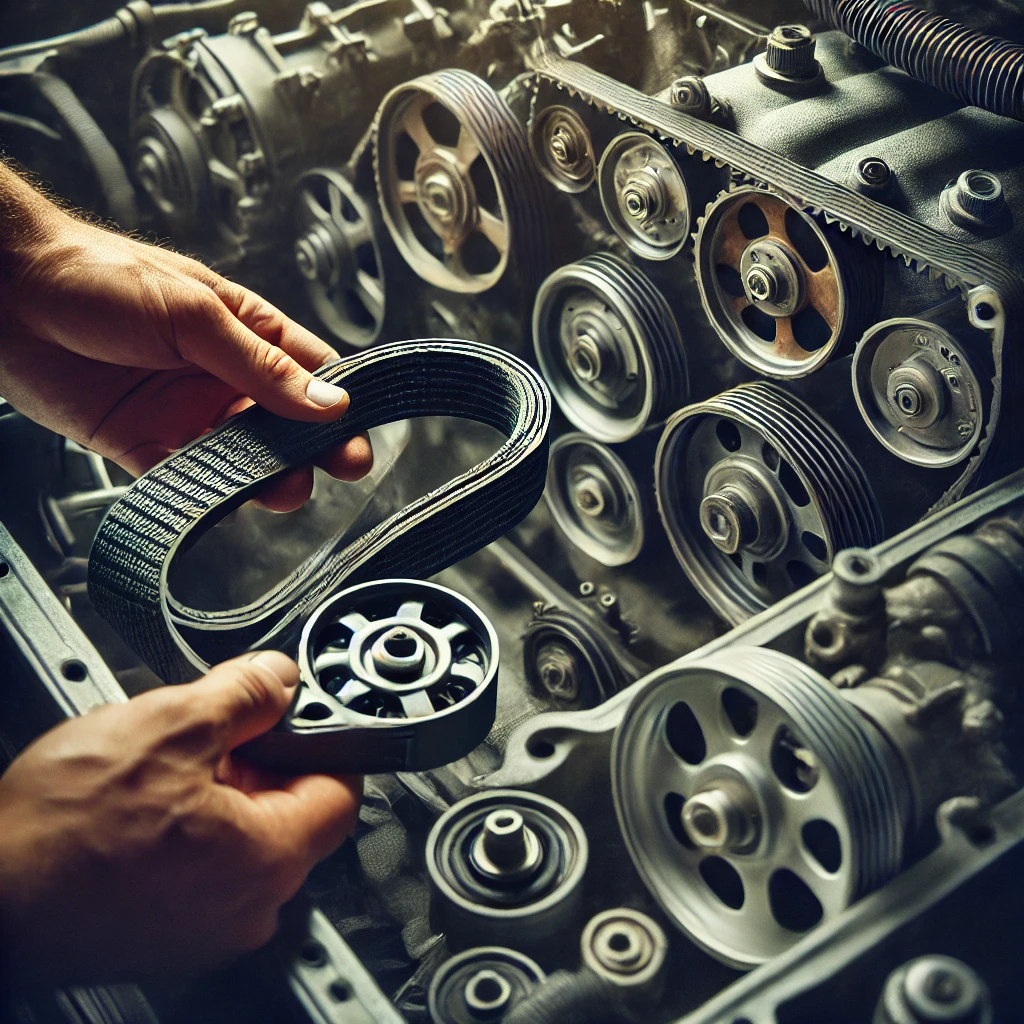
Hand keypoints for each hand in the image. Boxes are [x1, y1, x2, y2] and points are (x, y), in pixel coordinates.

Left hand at [0, 167, 371, 510]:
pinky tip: (224, 503)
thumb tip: (327, 401)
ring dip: (265, 476)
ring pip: (241, 457)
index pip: (310, 371)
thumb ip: (259, 366)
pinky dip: (205, 496)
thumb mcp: (194, 315)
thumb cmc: (96, 275)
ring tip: (283, 489)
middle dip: (313, 449)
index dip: (340, 403)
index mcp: (243, 331)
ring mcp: (183, 412)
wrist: (4, 294)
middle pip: (283, 423)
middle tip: (339, 468)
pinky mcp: (140, 443)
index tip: (359, 432)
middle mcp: (219, 375)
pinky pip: (183, 478)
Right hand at [0, 651, 359, 985]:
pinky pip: (208, 869)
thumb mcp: (171, 726)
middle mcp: (252, 907)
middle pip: (292, 812)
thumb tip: (280, 678)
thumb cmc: (61, 831)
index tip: (296, 716)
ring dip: (220, 795)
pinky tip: (144, 809)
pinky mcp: (170, 934)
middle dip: (259, 763)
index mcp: (270, 859)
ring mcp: (210, 929)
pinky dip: (191, 832)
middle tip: (214, 735)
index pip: (341, 789)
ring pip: (246, 839)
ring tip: (165, 772)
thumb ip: (245, 695)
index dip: (320, 740)